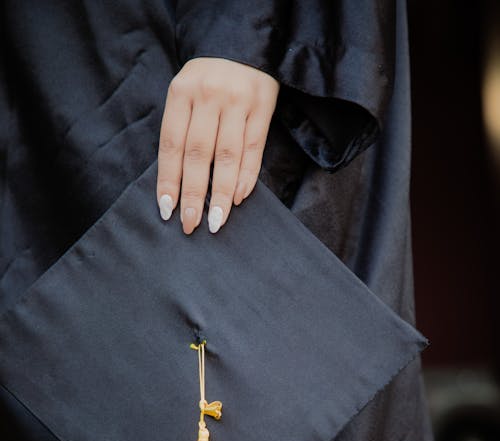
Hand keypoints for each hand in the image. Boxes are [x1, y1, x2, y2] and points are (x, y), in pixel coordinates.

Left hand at [157, 57, 279, 233]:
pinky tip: (238, 198)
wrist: (243, 45)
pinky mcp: (263, 106)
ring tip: (216, 221)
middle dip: (193, 194)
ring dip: (220, 193)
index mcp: (181, 92)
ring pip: (227, 156)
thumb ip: (182, 130)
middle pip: (198, 154)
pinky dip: (246, 176)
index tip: (167, 210)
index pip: (172, 145)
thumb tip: (178, 185)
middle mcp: (208, 95)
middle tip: (190, 224)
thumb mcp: (186, 94)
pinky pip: (254, 149)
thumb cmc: (208, 81)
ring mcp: (238, 100)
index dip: (169, 180)